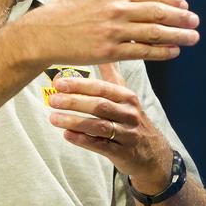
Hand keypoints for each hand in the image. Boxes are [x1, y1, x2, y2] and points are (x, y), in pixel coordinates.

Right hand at [18, 0, 198, 65]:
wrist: (45, 32)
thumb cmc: (70, 5)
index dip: (174, 1)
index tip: (186, 8)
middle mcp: (117, 9)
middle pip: (159, 13)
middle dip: (182, 19)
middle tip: (196, 23)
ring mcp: (113, 31)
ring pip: (155, 33)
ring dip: (178, 36)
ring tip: (192, 39)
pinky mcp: (109, 51)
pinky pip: (142, 51)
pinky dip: (161, 52)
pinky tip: (173, 52)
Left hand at [47, 63, 174, 183]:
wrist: (153, 153)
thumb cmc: (131, 120)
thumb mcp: (126, 97)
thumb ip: (112, 76)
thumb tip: (105, 51)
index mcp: (127, 97)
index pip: (102, 88)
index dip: (80, 85)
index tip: (59, 83)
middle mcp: (129, 114)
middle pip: (99, 105)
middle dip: (74, 101)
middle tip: (53, 100)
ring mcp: (127, 134)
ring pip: (99, 126)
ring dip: (74, 121)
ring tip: (53, 118)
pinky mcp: (122, 153)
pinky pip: (101, 146)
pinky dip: (83, 140)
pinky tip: (67, 135)